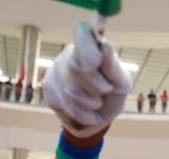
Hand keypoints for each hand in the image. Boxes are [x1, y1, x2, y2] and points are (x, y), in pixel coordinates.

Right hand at [42, 21, 131, 137]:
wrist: (99, 117)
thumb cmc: (113, 94)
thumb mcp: (120, 82)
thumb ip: (113, 66)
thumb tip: (106, 45)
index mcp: (92, 45)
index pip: (82, 31)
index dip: (86, 47)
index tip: (95, 63)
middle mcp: (71, 53)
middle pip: (75, 67)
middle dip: (95, 87)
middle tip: (105, 91)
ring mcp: (56, 69)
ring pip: (69, 89)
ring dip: (89, 104)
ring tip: (96, 104)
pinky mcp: (48, 87)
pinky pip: (63, 104)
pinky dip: (80, 113)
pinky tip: (86, 111)